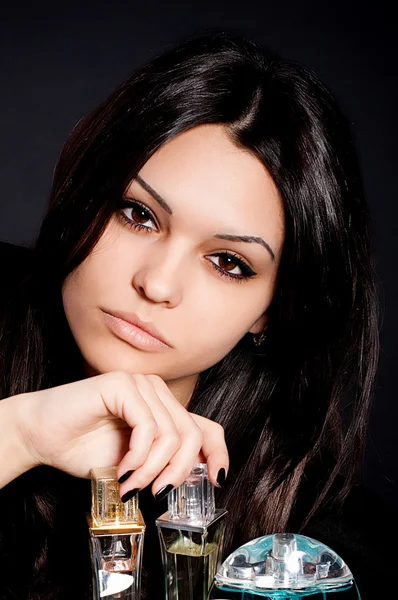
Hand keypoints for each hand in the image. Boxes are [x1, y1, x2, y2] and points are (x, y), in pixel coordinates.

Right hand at [18, 371, 228, 498]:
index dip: (218, 453)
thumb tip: (201, 477)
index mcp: (163, 408)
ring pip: (171, 435)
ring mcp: (140, 384)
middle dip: (178, 471)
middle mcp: (157, 392)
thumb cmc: (82, 447)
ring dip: (151, 469)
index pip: (206, 427)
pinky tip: (122, 469)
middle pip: (192, 435)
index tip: (216, 480)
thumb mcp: (134, 464)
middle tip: (156, 492)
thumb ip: (162, 462)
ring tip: (131, 484)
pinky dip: (138, 456)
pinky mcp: (123, 384)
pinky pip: (148, 427)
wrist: (41, 435)